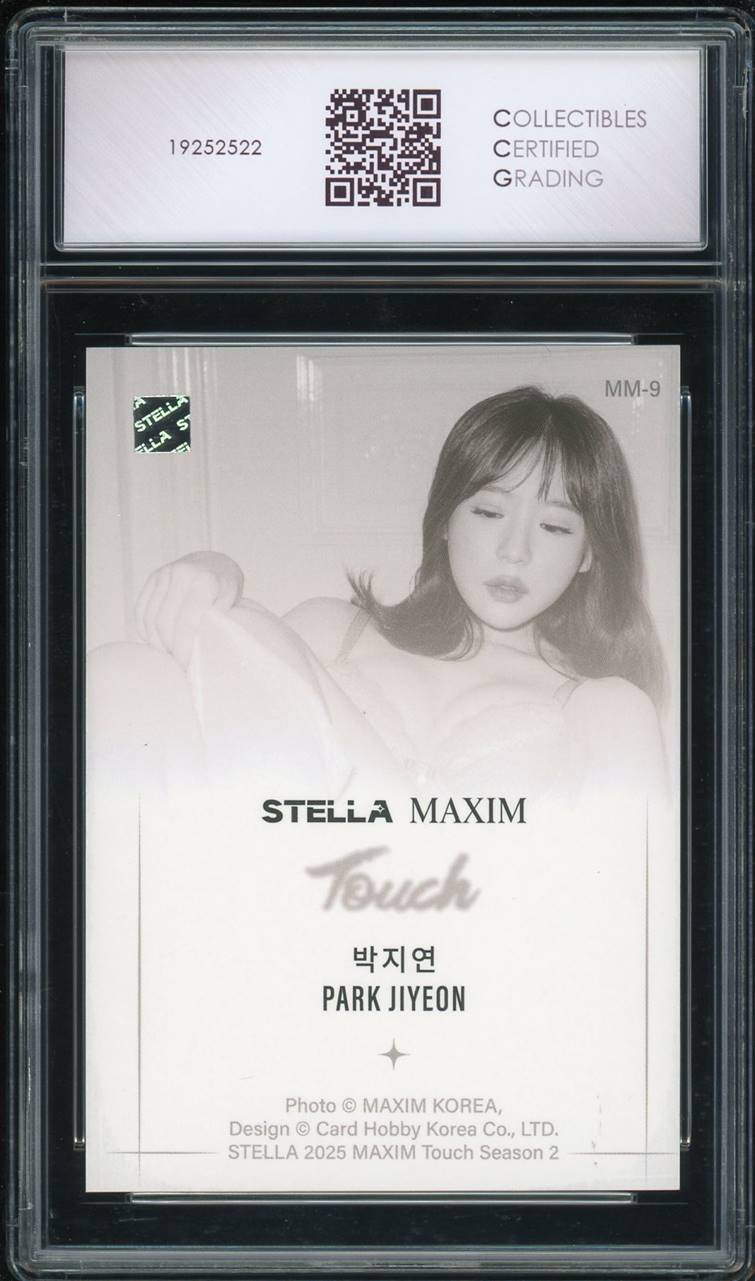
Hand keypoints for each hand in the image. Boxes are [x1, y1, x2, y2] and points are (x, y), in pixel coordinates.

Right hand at [135, 551, 243, 667]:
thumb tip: (198, 652)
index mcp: (204, 581)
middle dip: (168, 647)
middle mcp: (181, 574)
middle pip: (164, 622)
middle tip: (176, 662)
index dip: (183, 647)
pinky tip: (154, 640)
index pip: (186, 622)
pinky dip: (144, 628)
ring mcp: (164, 574)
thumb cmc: (225, 588)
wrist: (214, 562)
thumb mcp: (230, 603)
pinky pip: (141, 608)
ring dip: (155, 640)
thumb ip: (214, 622)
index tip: (185, 664)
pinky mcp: (153, 577)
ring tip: (166, 653)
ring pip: (150, 616)